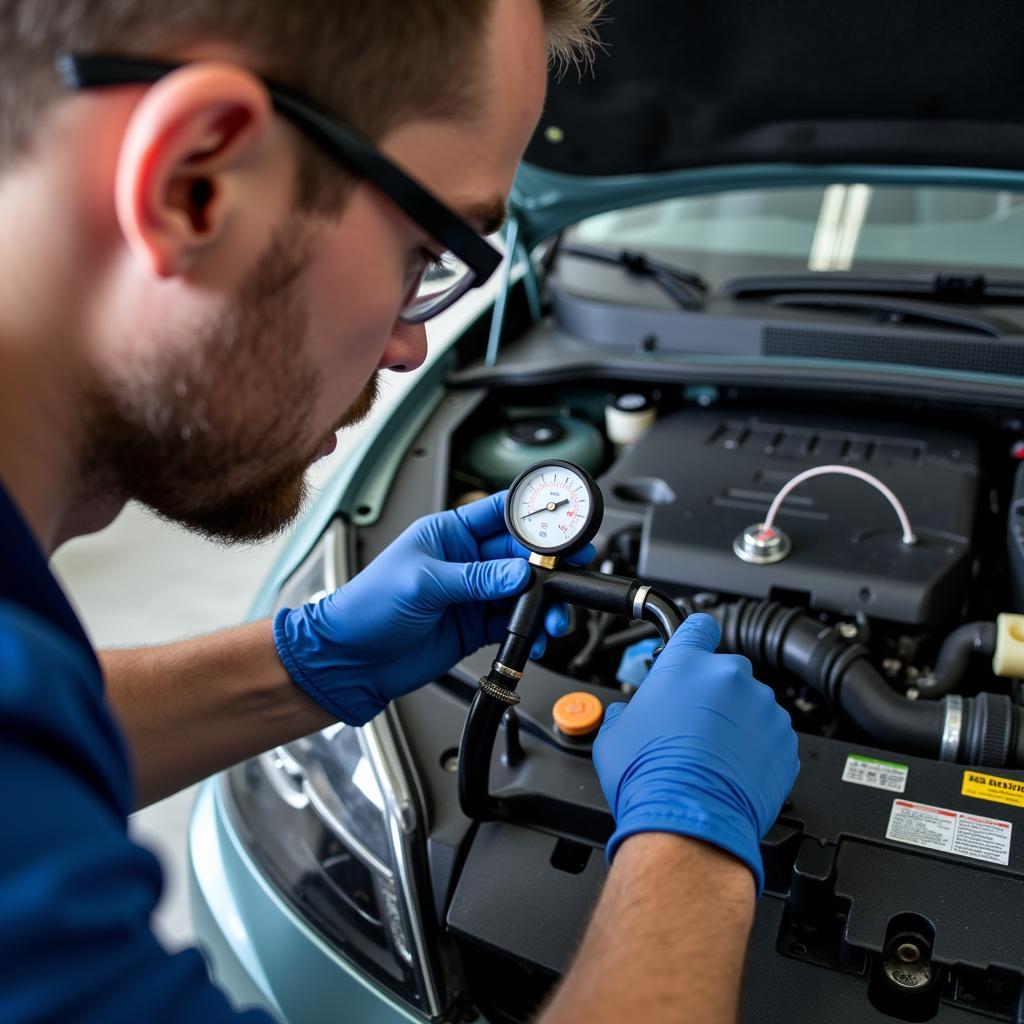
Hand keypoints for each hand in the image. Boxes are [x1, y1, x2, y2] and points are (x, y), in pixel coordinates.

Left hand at [274, 492, 591, 725]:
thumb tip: (519, 572)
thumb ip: (476, 578)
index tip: (564, 523)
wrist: (350, 661)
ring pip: (524, 592)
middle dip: (549, 566)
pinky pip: (513, 623)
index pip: (501, 513)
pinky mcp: (476, 626)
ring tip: (552, 618)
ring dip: (543, 603)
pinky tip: (534, 637)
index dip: (535, 515)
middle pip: (522, 555)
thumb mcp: (422, 584)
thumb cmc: (366, 608)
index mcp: (449, 533)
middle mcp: (466, 560)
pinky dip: (529, 631)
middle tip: (571, 574)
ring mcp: (473, 594)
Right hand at [593, 613, 798, 892]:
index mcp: (685, 664)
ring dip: (737, 722)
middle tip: (693, 725)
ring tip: (713, 756)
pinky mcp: (784, 740)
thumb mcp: (615, 734)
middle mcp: (727, 677)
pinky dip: (757, 748)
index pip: (698, 626)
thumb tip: (628, 715)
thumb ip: (628, 711)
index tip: (693, 649)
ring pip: (750, 704)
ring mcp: (761, 708)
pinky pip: (771, 735)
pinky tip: (734, 770)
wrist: (689, 823)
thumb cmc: (650, 777)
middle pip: (725, 670)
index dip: (694, 639)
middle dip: (713, 692)